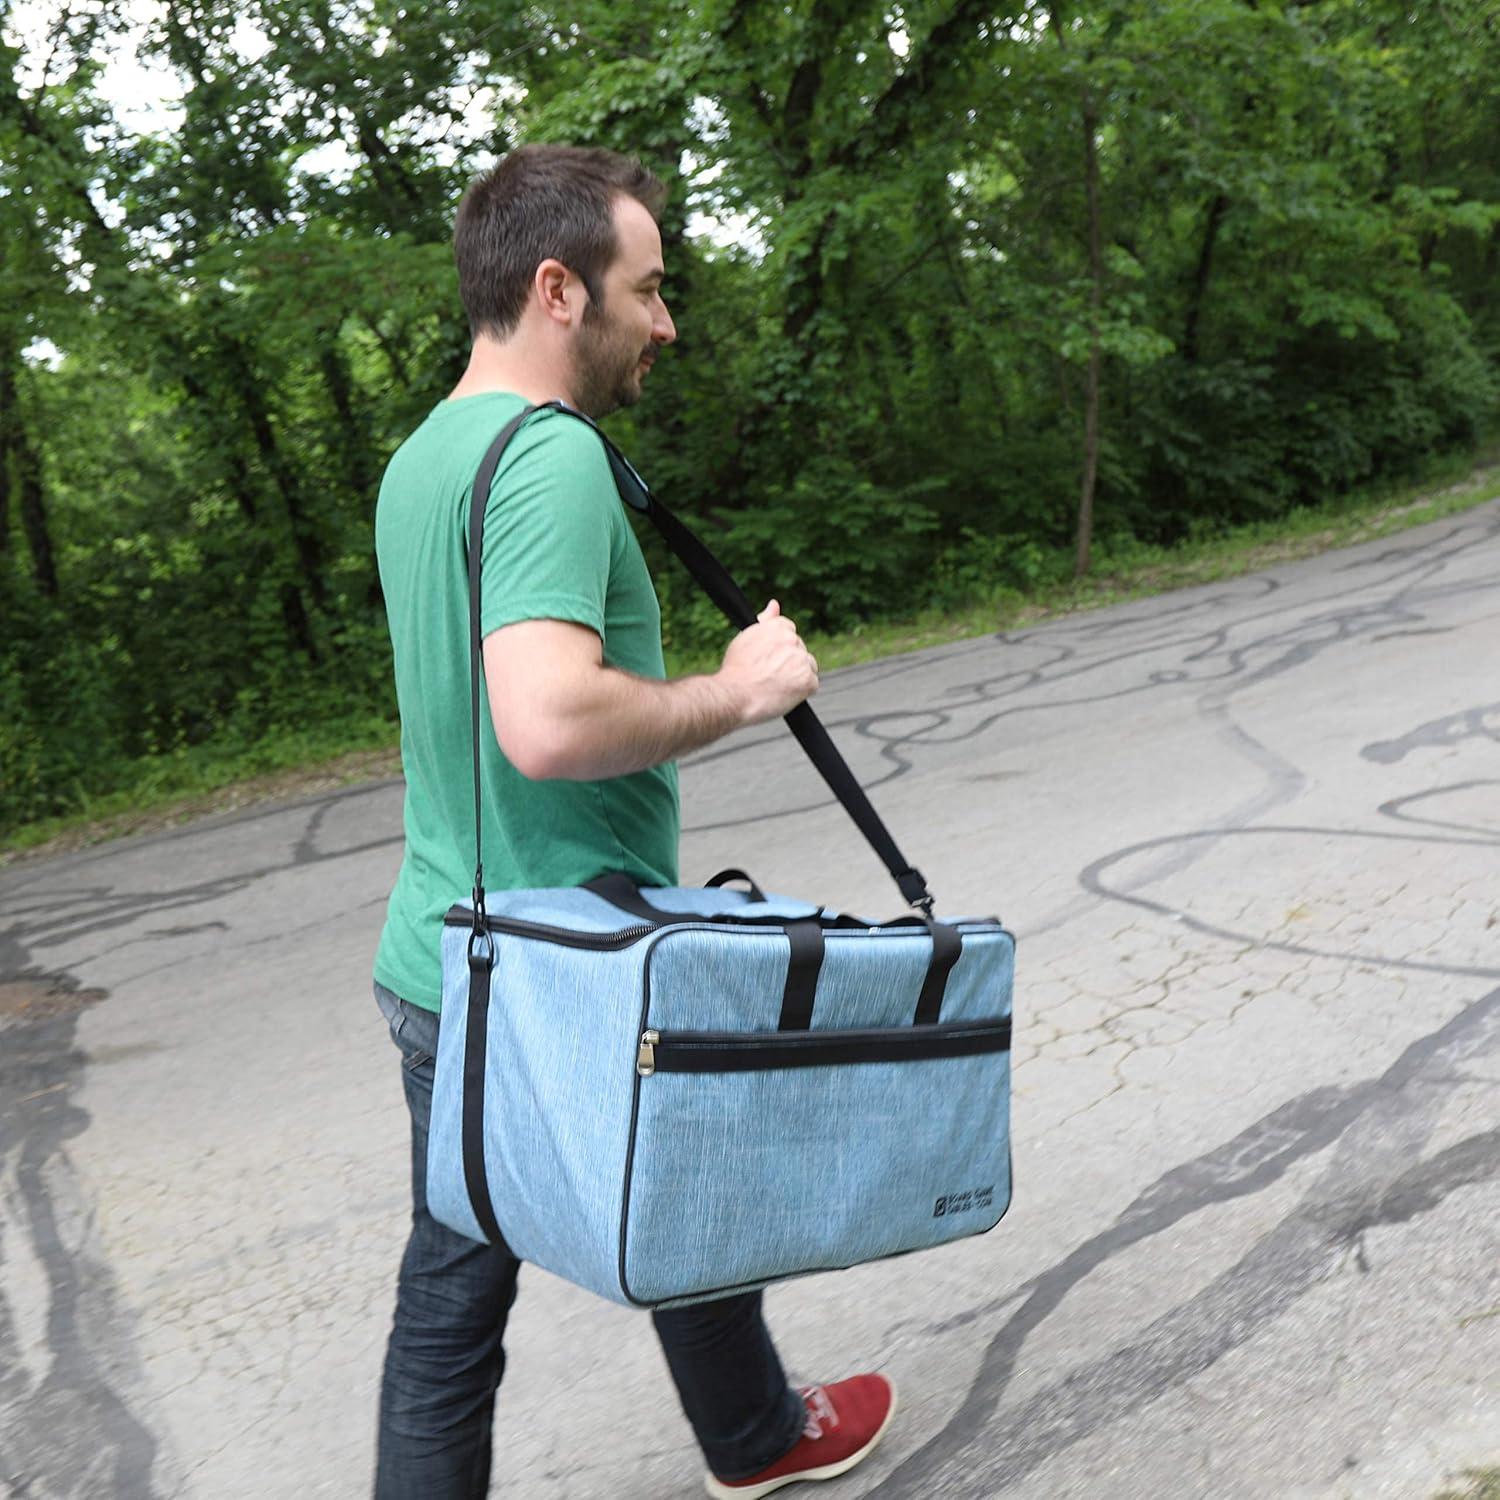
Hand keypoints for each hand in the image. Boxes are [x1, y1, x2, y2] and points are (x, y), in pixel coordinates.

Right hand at [716, 599, 818, 726]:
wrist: (734, 695)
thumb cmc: (735, 669)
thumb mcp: (746, 638)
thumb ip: (765, 620)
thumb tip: (774, 604)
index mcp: (777, 627)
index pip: (790, 632)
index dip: (780, 649)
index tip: (770, 660)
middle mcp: (792, 639)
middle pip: (800, 650)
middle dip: (789, 662)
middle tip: (769, 676)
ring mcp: (801, 659)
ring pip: (808, 666)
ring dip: (797, 676)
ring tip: (775, 685)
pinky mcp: (807, 680)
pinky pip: (812, 684)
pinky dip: (801, 692)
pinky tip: (783, 694)